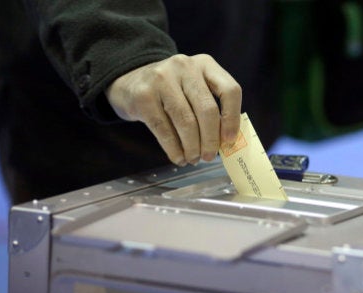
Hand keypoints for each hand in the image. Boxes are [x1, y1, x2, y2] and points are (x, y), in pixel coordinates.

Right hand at [105, 54, 240, 165]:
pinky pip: (163, 129)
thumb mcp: (194, 87)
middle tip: (209, 156)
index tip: (229, 141)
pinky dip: (173, 149)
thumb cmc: (171, 91)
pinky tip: (178, 158)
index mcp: (205, 64)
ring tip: (193, 159)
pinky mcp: (144, 95)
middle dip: (210, 140)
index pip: (229, 90)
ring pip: (186, 121)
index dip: (232, 119)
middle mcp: (185, 66)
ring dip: (192, 147)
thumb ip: (212, 106)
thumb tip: (226, 143)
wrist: (131, 82)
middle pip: (207, 109)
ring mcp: (162, 78)